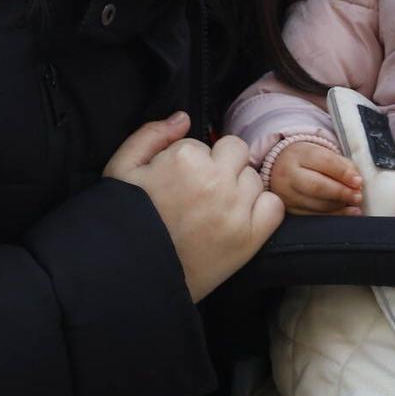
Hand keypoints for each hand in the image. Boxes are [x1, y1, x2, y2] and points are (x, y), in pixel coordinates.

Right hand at [105, 114, 283, 301]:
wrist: (131, 278)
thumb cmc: (123, 222)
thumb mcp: (120, 169)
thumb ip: (151, 135)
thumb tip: (183, 118)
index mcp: (185, 158)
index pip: (203, 143)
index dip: (190, 162)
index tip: (177, 183)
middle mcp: (216, 180)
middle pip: (236, 152)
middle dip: (220, 165)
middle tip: (199, 192)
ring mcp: (235, 209)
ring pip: (253, 178)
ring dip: (238, 188)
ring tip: (213, 210)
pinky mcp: (249, 238)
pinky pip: (274, 206)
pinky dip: (261, 209)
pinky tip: (238, 218)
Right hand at [269, 140, 361, 213]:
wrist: (281, 168)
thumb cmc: (308, 160)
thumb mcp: (322, 153)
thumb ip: (342, 165)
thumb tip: (356, 182)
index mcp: (298, 154)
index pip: (324, 162)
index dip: (343, 173)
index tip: (359, 181)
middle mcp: (288, 174)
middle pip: (317, 186)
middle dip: (341, 192)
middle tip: (358, 196)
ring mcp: (287, 195)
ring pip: (316, 204)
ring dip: (340, 206)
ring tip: (354, 204)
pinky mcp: (290, 210)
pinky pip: (314, 217)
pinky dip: (334, 216)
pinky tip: (347, 213)